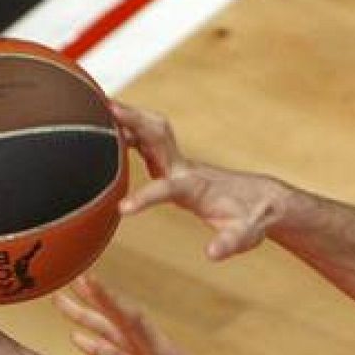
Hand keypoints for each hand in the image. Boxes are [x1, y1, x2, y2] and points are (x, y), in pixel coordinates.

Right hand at [54, 275, 253, 354]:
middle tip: (65, 276)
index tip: (89, 278)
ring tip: (61, 302)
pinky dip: (99, 346)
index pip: (134, 321)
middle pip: (119, 319)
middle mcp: (156, 353)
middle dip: (92, 299)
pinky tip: (79, 339)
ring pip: (114, 334)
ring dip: (89, 317)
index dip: (111, 300)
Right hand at [110, 102, 289, 260]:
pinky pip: (145, 137)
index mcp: (194, 187)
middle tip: (105, 106)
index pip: (166, 189)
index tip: (122, 209)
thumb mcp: (245, 236)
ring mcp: (177, 161)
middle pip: (156, 135)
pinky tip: (104, 123)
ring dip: (127, 115)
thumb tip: (212, 254)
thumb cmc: (251, 219)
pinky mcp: (172, 162)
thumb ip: (229, 243)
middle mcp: (183, 167)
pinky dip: (126, 126)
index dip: (145, 198)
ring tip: (92, 101)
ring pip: (150, 129)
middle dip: (133, 121)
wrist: (262, 200)